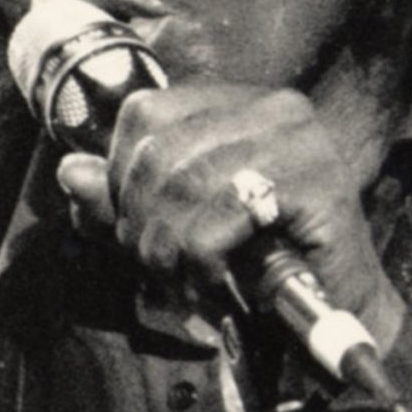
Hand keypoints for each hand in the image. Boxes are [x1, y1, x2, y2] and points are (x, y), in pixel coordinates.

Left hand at [52, 81, 407, 350]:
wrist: (342, 309)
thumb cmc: (258, 262)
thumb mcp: (177, 224)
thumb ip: (123, 198)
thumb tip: (69, 171)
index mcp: (238, 102)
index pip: (144, 111)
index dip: (120, 172)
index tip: (131, 223)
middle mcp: (273, 107)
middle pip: (157, 150)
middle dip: (139, 218)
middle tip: (155, 262)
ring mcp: (299, 139)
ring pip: (183, 183)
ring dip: (166, 245)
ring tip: (179, 276)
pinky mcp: (318, 183)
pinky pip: (219, 217)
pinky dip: (200, 258)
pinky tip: (211, 280)